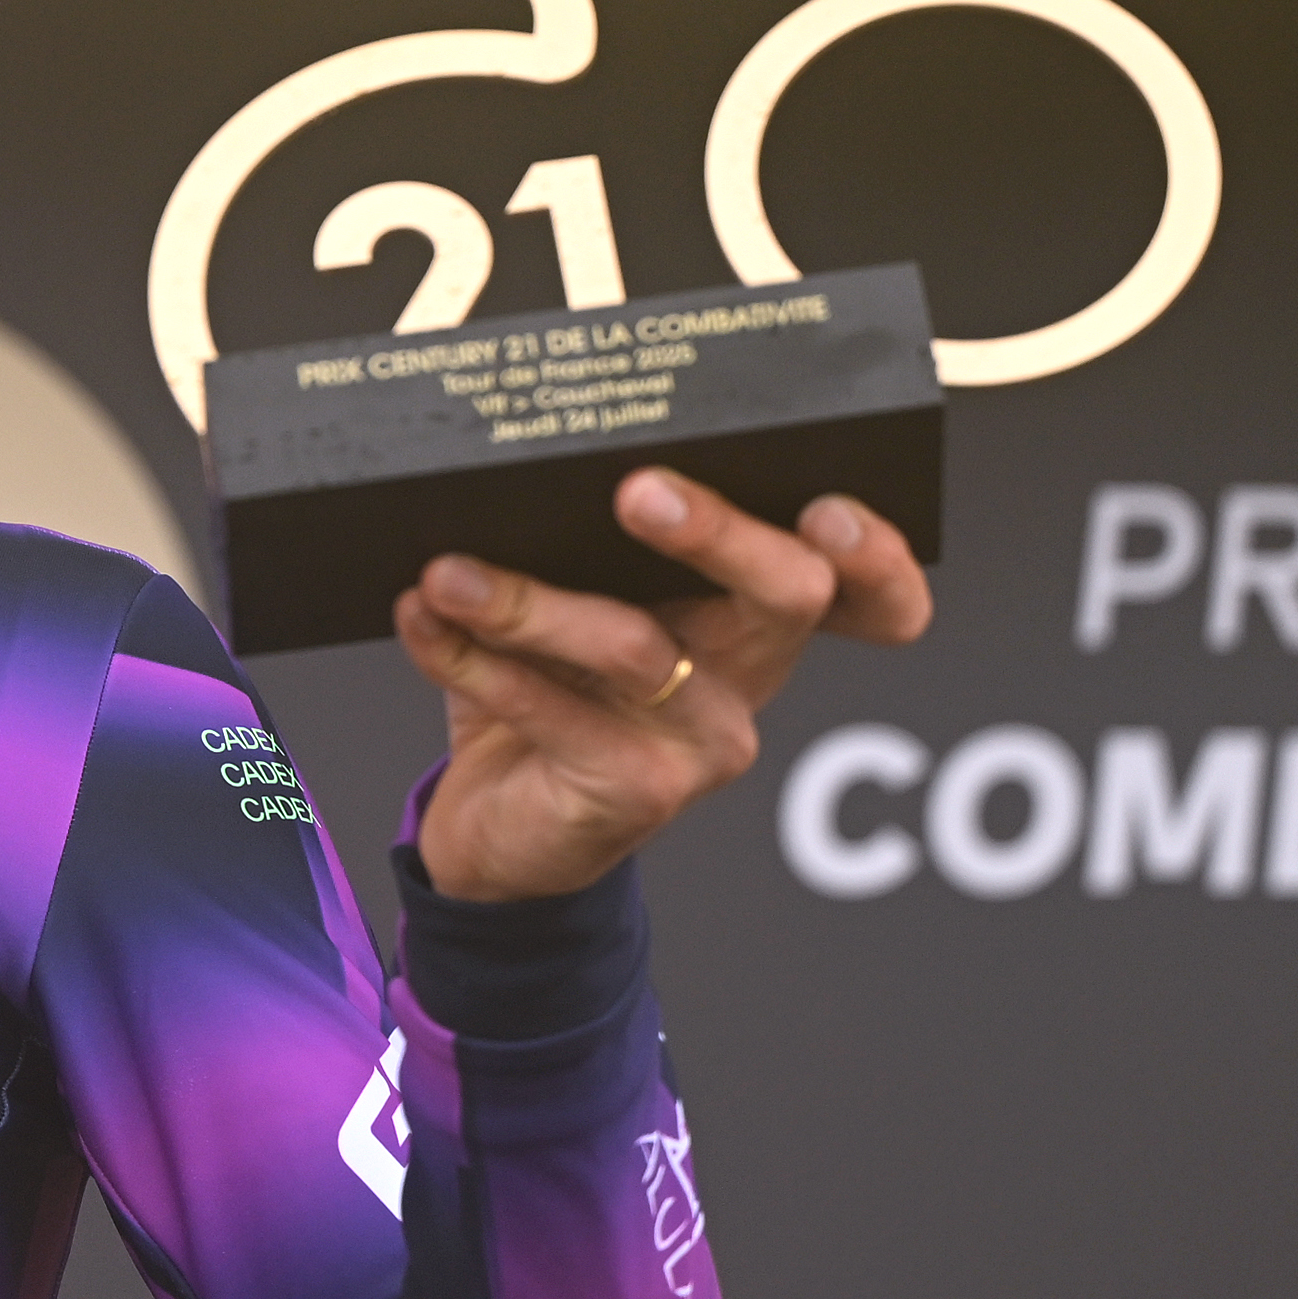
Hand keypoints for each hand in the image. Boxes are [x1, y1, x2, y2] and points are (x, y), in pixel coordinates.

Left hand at [401, 469, 933, 901]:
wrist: (504, 836)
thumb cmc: (546, 694)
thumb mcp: (576, 610)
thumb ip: (577, 547)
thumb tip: (517, 461)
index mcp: (753, 619)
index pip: (863, 589)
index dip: (876, 555)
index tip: (829, 509)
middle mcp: (749, 674)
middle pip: (786, 592)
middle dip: (718, 531)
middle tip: (636, 489)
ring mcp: (704, 739)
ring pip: (636, 648)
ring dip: (527, 601)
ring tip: (447, 572)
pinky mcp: (637, 791)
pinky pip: (549, 709)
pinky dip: (469, 659)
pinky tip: (421, 617)